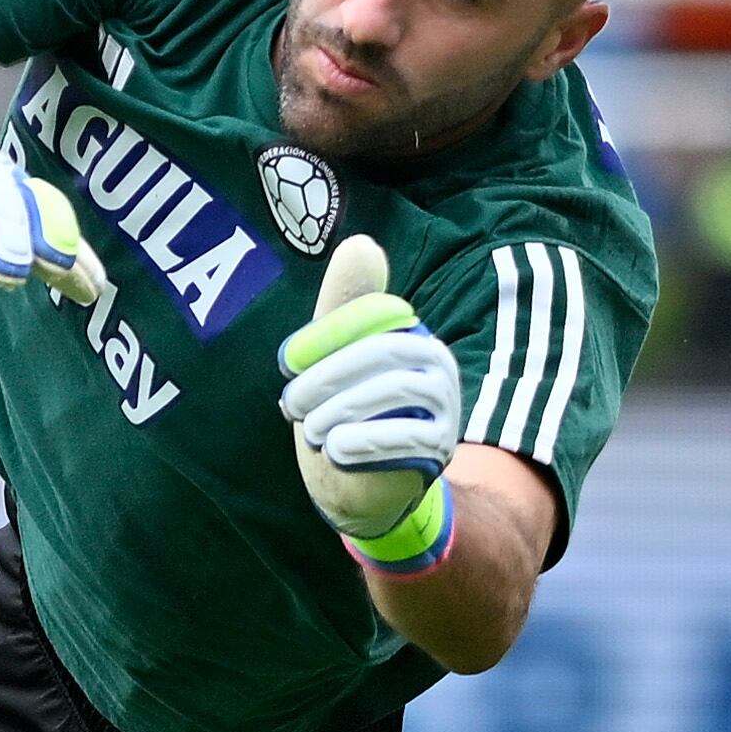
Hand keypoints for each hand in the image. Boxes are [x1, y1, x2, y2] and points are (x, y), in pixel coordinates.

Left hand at [276, 236, 459, 572]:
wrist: (367, 487)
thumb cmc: (345, 412)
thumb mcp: (335, 359)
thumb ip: (341, 308)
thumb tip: (362, 244)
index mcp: (409, 333)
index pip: (371, 317)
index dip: (325, 335)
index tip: (286, 360)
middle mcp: (435, 364)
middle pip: (381, 353)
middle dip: (327, 376)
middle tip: (290, 404)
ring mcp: (443, 406)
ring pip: (391, 392)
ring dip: (339, 410)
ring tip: (313, 430)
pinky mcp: (440, 449)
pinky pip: (406, 437)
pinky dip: (363, 441)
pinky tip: (335, 450)